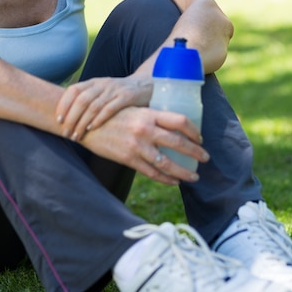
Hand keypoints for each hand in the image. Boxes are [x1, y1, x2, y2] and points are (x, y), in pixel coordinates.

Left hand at [56, 76, 151, 140]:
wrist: (145, 86)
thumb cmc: (118, 94)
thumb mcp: (102, 92)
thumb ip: (87, 99)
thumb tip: (66, 115)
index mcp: (93, 82)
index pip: (73, 90)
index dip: (63, 104)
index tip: (58, 120)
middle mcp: (102, 84)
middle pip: (81, 100)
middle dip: (71, 118)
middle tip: (66, 133)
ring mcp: (114, 90)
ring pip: (93, 105)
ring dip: (82, 122)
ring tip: (77, 135)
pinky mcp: (126, 97)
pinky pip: (109, 109)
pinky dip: (98, 119)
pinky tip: (92, 129)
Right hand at [80, 105, 209, 185]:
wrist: (86, 125)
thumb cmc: (111, 116)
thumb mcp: (133, 110)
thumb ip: (151, 117)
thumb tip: (171, 126)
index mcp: (148, 114)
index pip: (180, 121)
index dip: (194, 131)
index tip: (200, 137)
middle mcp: (145, 130)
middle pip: (179, 143)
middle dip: (196, 152)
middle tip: (205, 158)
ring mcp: (137, 146)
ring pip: (168, 163)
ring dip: (184, 171)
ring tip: (194, 176)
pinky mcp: (129, 159)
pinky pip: (152, 173)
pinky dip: (166, 179)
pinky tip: (174, 181)